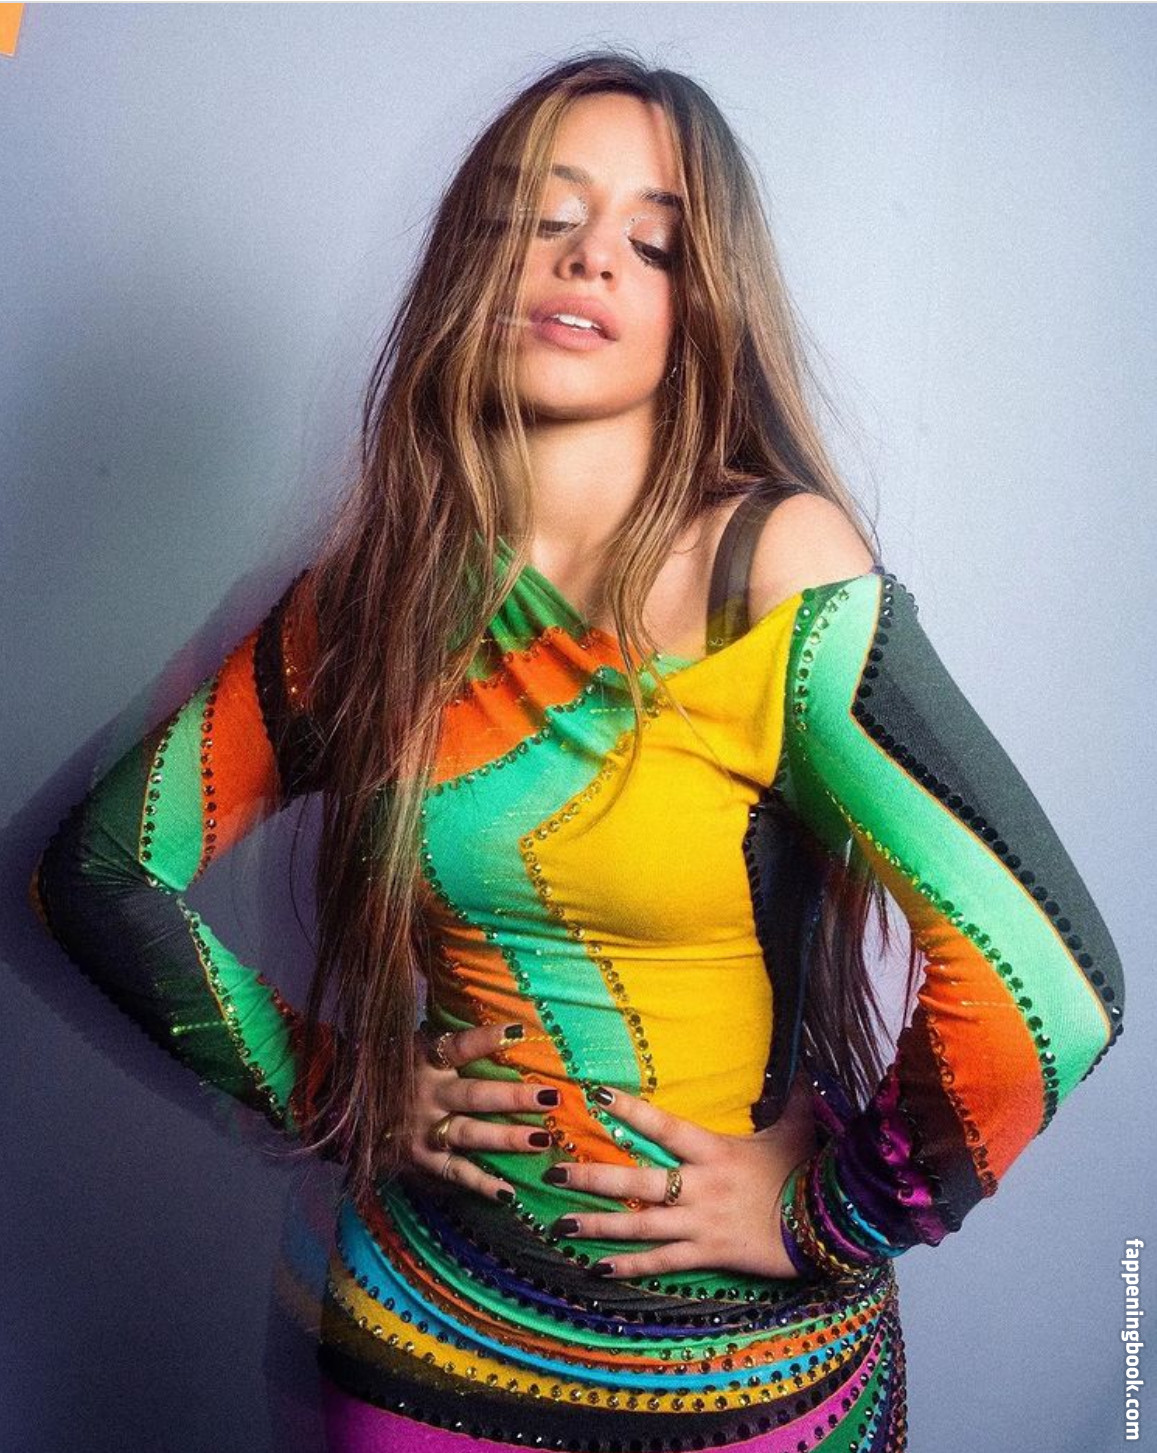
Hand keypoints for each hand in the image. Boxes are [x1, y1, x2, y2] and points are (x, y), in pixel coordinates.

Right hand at [406, 1021, 559, 1202]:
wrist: (352, 1112)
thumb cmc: (400, 1073)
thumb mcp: (414, 1047)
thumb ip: (447, 1040)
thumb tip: (501, 1025)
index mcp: (426, 1060)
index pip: (459, 1046)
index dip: (486, 1039)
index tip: (519, 1031)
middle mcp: (427, 1094)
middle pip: (475, 1095)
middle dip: (514, 1097)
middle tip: (551, 1097)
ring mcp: (424, 1128)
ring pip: (470, 1133)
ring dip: (506, 1138)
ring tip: (541, 1139)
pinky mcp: (421, 1158)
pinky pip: (455, 1172)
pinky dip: (481, 1184)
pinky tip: (509, 1192)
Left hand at [547, 1073, 819, 1279]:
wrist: (828, 1229)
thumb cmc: (806, 1175)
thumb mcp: (798, 1130)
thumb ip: (793, 1096)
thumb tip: (805, 1058)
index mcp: (715, 1151)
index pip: (663, 1126)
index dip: (628, 1109)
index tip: (594, 1094)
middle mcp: (701, 1186)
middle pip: (637, 1181)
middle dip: (592, 1176)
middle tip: (551, 1169)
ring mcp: (701, 1223)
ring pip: (639, 1225)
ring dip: (597, 1225)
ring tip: (559, 1223)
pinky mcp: (709, 1254)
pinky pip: (662, 1262)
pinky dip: (629, 1266)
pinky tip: (597, 1267)